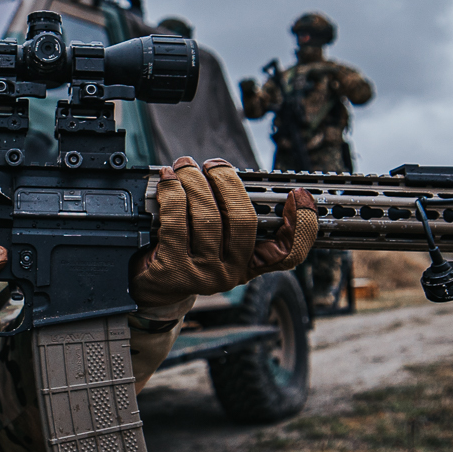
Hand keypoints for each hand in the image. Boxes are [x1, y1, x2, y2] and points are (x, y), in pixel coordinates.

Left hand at [129, 157, 317, 306]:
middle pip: (243, 220)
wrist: (151, 287)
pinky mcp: (173, 271)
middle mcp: (231, 273)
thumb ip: (232, 217)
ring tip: (184, 167)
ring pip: (207, 217)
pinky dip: (172, 194)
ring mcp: (203, 275)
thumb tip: (232, 175)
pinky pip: (176, 223)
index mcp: (250, 264)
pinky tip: (167, 183)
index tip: (297, 194)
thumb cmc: (185, 253)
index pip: (289, 253)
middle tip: (212, 165)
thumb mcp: (217, 243)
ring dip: (193, 181)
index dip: (302, 224)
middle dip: (226, 182)